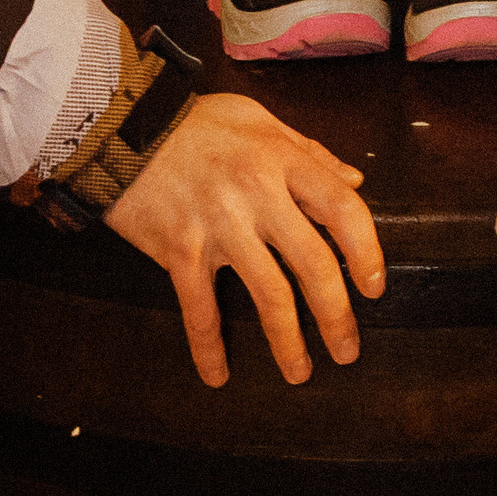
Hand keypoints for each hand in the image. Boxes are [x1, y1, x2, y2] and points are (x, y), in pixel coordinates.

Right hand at [107, 93, 385, 386]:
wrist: (122, 125)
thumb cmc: (196, 123)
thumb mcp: (259, 121)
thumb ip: (308, 152)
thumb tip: (353, 182)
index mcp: (281, 159)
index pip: (341, 208)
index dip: (366, 251)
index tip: (374, 286)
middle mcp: (257, 193)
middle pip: (313, 263)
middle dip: (336, 314)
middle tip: (347, 349)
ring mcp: (218, 224)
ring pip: (268, 294)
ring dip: (288, 342)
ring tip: (300, 371)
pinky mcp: (181, 249)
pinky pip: (200, 310)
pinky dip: (209, 348)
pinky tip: (218, 374)